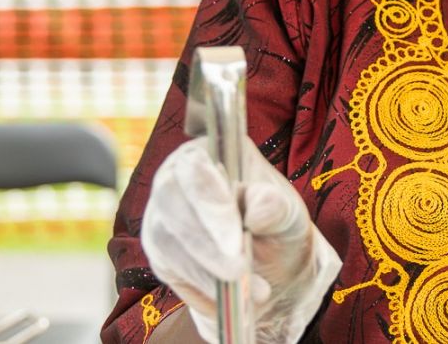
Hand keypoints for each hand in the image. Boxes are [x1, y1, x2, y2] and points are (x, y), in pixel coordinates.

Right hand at [142, 137, 341, 343]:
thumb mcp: (286, 210)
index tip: (235, 236)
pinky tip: (230, 296)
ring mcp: (162, 216)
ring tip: (250, 287)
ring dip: (207, 270)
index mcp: (207, 152)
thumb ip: (273, 205)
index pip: (195, 168)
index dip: (210, 201)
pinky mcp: (160, 252)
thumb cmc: (275, 220)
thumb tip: (254, 214)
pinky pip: (172, 270)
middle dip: (207, 242)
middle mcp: (175, 178)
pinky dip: (202, 287)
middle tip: (240, 269)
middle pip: (172, 203)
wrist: (270, 259)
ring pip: (168, 241)